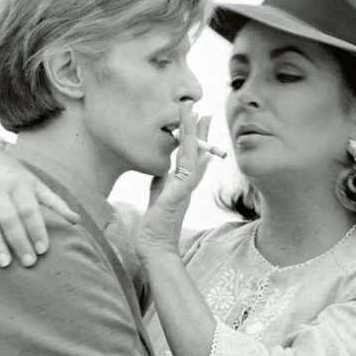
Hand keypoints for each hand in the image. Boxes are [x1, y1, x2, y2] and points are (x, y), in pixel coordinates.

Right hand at [0, 148, 78, 271]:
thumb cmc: (14, 177)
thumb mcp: (35, 184)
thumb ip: (55, 202)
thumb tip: (75, 221)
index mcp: (18, 184)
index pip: (28, 209)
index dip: (36, 229)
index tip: (43, 250)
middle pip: (8, 218)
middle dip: (19, 240)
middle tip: (29, 263)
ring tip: (4, 264)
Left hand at [136, 103, 210, 262]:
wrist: (155, 249)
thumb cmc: (156, 226)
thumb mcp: (157, 196)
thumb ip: (161, 181)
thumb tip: (161, 168)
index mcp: (180, 183)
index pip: (188, 154)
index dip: (192, 135)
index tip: (196, 115)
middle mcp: (186, 184)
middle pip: (194, 151)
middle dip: (196, 128)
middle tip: (199, 107)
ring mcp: (184, 191)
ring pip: (192, 158)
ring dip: (195, 137)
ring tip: (197, 116)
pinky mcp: (178, 199)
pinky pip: (188, 177)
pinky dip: (195, 162)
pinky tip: (200, 151)